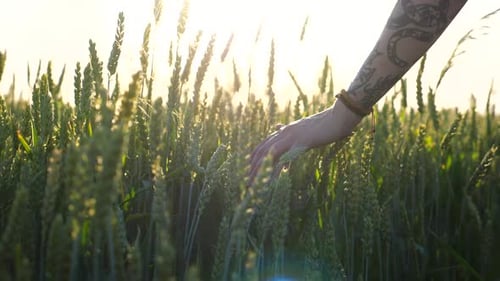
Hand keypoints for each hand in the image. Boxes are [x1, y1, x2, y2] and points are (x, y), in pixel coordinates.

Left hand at [248, 100, 362, 184]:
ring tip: (253, 184)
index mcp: (286, 130)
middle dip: (252, 166)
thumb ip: (292, 132)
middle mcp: (285, 132)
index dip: (254, 156)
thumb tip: (281, 129)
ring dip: (259, 171)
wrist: (338, 118)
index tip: (248, 167)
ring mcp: (291, 137)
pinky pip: (284, 159)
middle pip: (262, 150)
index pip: (264, 143)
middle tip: (246, 180)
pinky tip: (270, 181)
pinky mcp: (300, 143)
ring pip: (268, 155)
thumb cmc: (326, 125)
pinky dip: (275, 171)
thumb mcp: (306, 128)